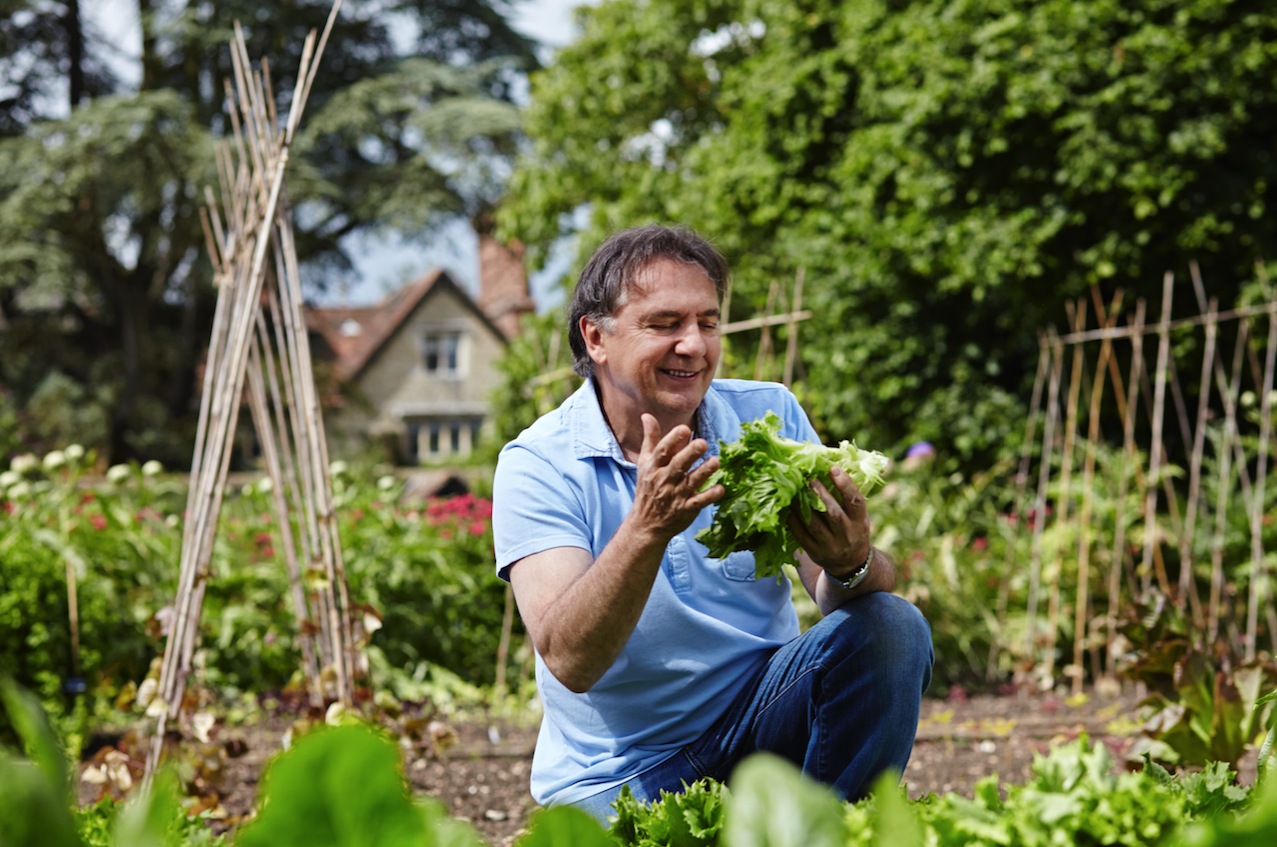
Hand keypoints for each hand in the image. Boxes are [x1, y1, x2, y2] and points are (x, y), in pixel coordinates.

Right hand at [629, 414, 722, 540]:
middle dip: (689, 454)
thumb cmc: (647, 489)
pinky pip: (698, 502)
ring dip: (703, 472)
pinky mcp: (686, 510)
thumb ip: (650, 439)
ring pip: (690, 483)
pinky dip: (709, 496)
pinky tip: (720, 489)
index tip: (684, 429)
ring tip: (716, 462)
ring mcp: (675, 496)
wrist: (645, 525)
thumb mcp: (645, 464)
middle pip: (677, 466)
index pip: (662, 452)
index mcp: (653, 468)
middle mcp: (664, 481)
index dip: (672, 440)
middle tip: (703, 442)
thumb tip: (647, 415)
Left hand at [787, 465, 871, 579]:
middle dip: (819, 494)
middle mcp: (847, 535)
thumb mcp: (858, 517)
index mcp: (860, 522)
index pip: (856, 501)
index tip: (833, 468)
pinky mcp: (816, 553)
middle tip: (808, 477)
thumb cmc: (852, 530)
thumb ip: (848, 498)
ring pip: (814, 524)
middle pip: (833, 513)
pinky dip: (793, 520)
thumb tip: (832, 466)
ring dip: (802, 506)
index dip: (845, 484)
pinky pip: (801, 535)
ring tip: (793, 490)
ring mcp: (831, 546)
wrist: (850, 564)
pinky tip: (787, 508)